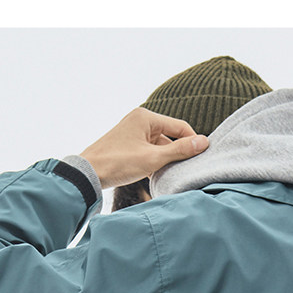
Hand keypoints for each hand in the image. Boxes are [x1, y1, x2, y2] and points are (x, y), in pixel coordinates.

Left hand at [80, 107, 209, 189]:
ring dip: (166, 160)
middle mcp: (140, 120)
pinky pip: (150, 151)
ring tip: (168, 174)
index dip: (192, 143)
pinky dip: (155, 162)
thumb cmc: (118, 163)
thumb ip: (180, 150)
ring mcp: (133, 132)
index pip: (180, 127)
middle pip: (170, 137)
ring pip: (160, 146)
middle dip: (178, 153)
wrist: (88, 173)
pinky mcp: (129, 144)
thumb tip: (204, 142)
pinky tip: (156, 175)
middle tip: (185, 170)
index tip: (201, 159)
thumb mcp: (153, 158)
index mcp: (146, 117)